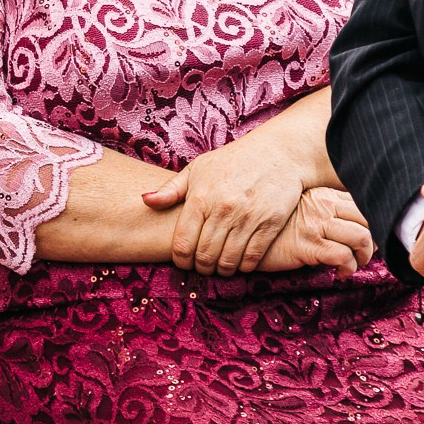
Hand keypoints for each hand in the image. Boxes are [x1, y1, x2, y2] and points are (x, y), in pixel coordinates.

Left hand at [142, 136, 309, 274]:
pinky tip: (239, 264)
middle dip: (200, 268)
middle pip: (204, 254)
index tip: (182, 263)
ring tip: (219, 269)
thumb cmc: (232, 161)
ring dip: (221, 270)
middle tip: (201, 269)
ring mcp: (248, 217)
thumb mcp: (197, 169)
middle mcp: (222, 210)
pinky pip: (253, 255)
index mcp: (200, 198)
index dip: (180, 259)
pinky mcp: (271, 223)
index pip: (182, 242)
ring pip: (228, 259)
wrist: (277, 153)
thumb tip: (145, 200)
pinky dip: (244, 266)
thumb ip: (170, 190)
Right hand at [257, 187, 374, 275]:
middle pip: (367, 219)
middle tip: (364, 254)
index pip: (360, 204)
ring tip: (353, 265)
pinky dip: (348, 268)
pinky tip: (339, 273)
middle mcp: (321, 206)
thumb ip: (321, 210)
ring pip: (361, 237)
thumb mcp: (298, 209)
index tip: (366, 239)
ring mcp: (314, 224)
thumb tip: (349, 225)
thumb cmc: (270, 225)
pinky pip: (342, 256)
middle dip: (372, 241)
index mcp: (321, 194)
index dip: (371, 223)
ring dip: (363, 256)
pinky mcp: (307, 244)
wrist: (240, 236)